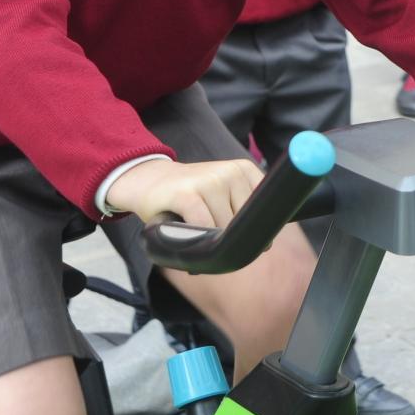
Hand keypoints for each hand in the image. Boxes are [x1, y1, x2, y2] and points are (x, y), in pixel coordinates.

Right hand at [106, 156, 262, 227]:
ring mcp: (209, 180)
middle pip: (244, 223)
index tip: (240, 238)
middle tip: (209, 234)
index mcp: (243, 170)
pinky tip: (187, 234)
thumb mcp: (222, 194)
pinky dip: (197, 239)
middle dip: (229, 238)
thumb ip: (243, 211)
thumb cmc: (189, 195)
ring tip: (195, 230)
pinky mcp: (187, 194)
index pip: (264, 211)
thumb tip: (266, 245)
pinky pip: (203, 227)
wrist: (147, 180)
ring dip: (210, 239)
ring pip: (224, 228)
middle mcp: (230, 172)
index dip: (255, 232)